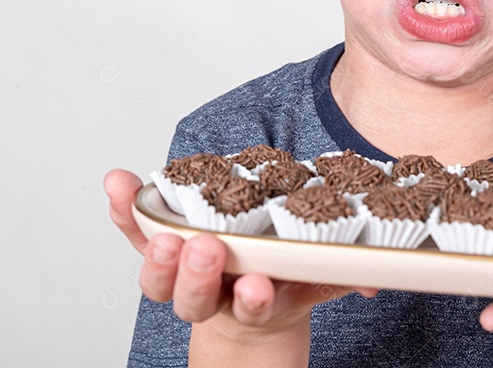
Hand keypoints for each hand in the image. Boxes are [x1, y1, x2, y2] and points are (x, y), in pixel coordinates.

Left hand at [103, 170, 377, 331]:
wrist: (253, 296)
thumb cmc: (285, 280)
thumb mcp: (317, 285)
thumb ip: (342, 279)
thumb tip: (374, 280)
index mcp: (254, 301)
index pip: (249, 307)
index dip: (252, 300)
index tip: (257, 289)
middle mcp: (212, 292)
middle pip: (194, 297)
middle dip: (197, 275)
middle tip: (207, 250)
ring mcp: (184, 271)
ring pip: (160, 275)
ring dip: (158, 253)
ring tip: (161, 233)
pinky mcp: (162, 243)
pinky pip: (137, 231)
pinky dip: (126, 211)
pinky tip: (118, 184)